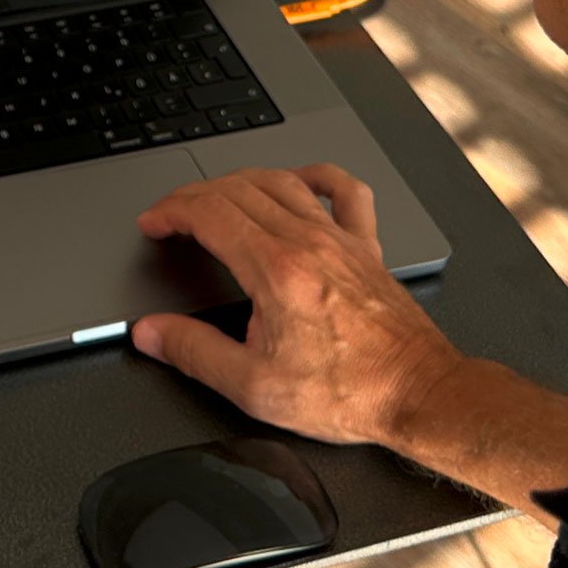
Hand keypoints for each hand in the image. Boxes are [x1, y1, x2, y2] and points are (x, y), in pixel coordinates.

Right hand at [132, 167, 463, 448]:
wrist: (414, 392)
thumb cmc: (347, 392)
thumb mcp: (254, 387)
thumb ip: (195, 353)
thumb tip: (152, 332)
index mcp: (276, 270)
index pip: (210, 213)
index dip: (171, 211)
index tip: (153, 223)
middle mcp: (308, 242)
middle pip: (238, 189)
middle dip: (194, 195)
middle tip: (171, 214)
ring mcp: (340, 239)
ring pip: (281, 181)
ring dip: (240, 181)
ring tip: (215, 196)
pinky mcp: (366, 246)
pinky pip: (344, 191)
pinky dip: (316, 175)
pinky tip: (300, 180)